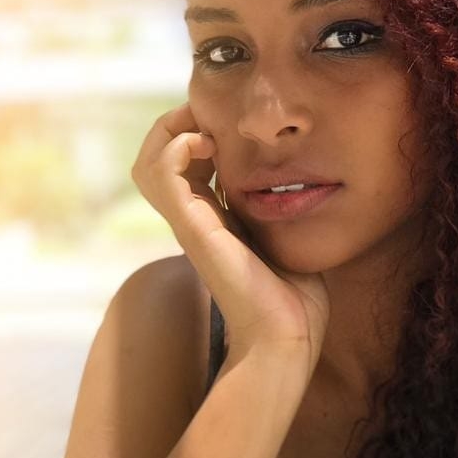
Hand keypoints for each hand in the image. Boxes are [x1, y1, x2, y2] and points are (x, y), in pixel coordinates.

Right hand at [131, 102, 329, 377]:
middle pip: (160, 157)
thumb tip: (308, 184)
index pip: (192, 163)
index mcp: (218, 221)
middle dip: (184, 124)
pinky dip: (177, 145)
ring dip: (172, 130)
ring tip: (206, 128)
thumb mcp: (293, 240)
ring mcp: (189, 223)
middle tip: (216, 117)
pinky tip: (209, 146)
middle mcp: (196, 219)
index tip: (239, 122)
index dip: (206, 131)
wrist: (285, 340)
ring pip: (149, 161)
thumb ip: (289, 212)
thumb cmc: (295, 302)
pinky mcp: (190, 227)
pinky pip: (160, 172)